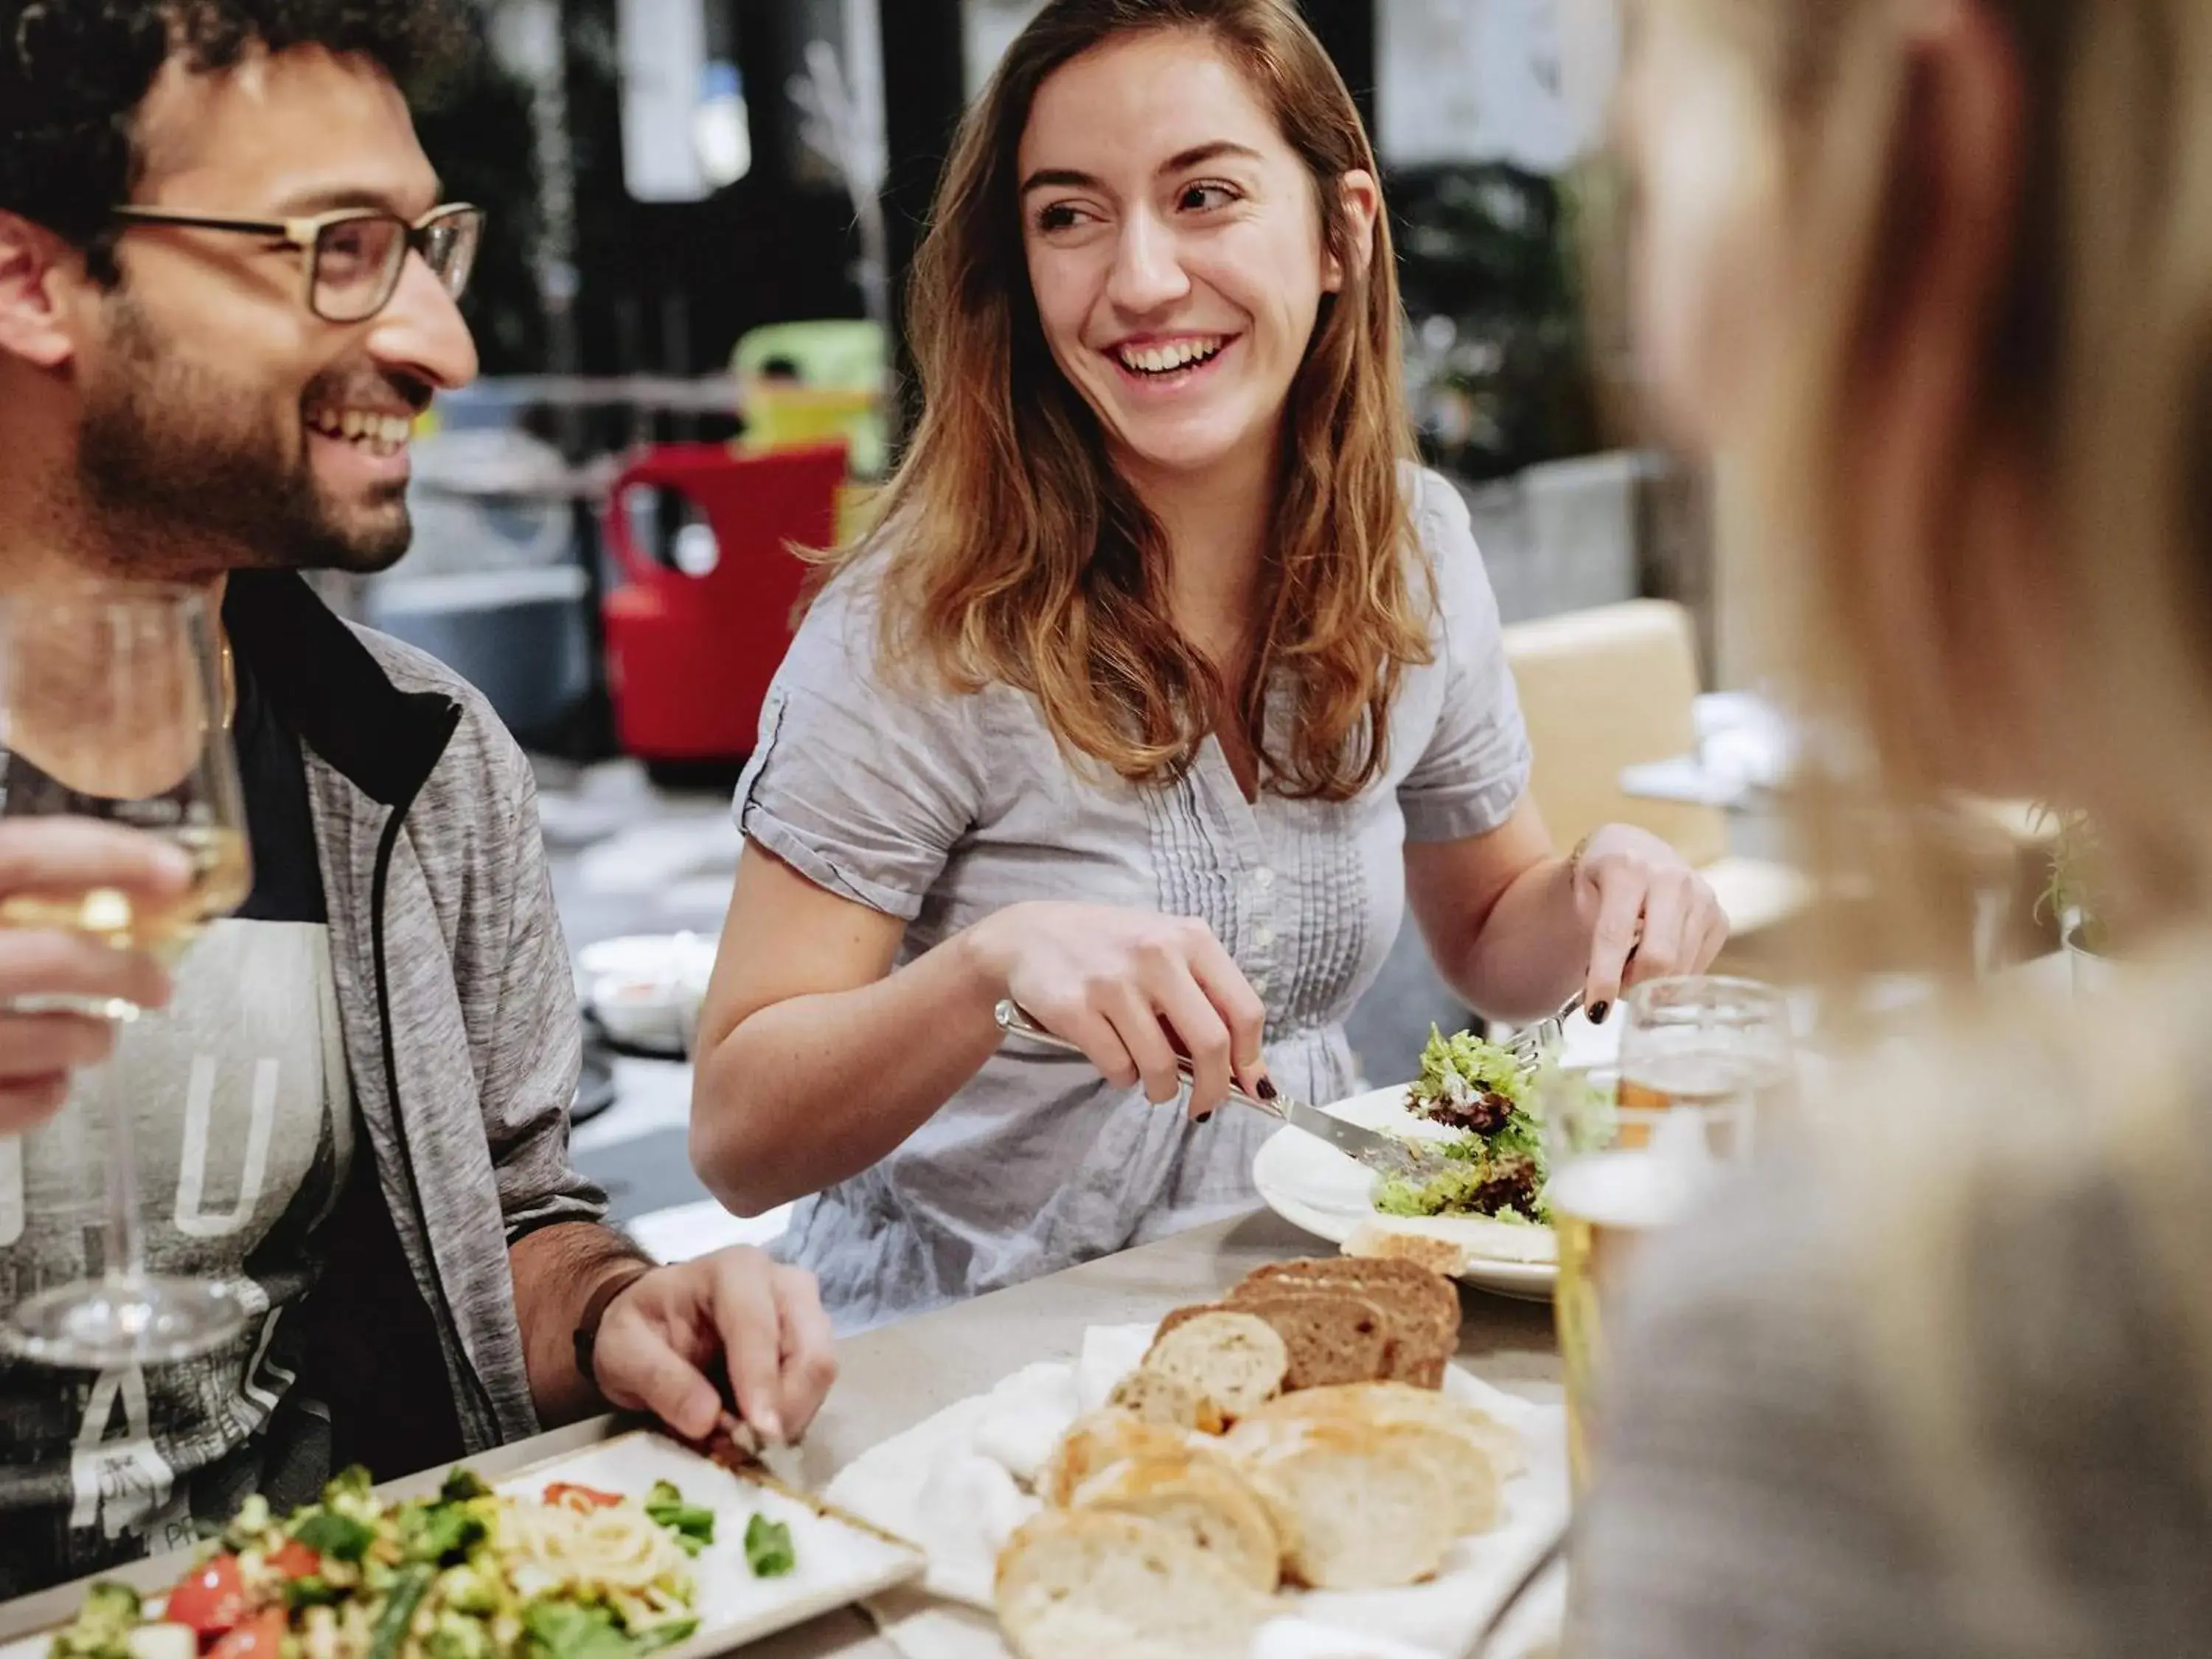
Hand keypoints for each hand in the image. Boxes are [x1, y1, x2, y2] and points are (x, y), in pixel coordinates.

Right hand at [0, 819, 189, 1133]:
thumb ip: (3, 883)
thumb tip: (89, 874)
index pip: (24, 854)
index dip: (106, 857)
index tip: (175, 872)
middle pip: (50, 957)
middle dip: (122, 970)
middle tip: (158, 983)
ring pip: (41, 1038)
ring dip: (87, 1038)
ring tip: (98, 1035)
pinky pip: (8, 1108)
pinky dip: (43, 1097)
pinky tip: (50, 1084)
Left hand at [590, 1247, 837, 1446]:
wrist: (654, 1322)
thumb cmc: (639, 1329)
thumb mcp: (624, 1351)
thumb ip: (659, 1379)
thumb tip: (708, 1421)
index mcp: (734, 1271)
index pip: (758, 1327)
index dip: (760, 1381)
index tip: (757, 1433)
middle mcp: (783, 1284)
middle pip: (812, 1350)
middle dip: (787, 1407)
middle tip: (750, 1448)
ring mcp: (805, 1314)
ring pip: (821, 1373)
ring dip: (789, 1418)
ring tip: (742, 1443)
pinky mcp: (811, 1345)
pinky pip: (815, 1389)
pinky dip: (790, 1419)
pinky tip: (753, 1431)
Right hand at [971, 902, 1267, 1119]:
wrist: (1030, 936)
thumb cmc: (1110, 951)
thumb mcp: (1164, 952)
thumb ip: (1204, 998)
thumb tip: (1245, 1072)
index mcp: (1190, 938)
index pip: (1244, 1010)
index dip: (1252, 1059)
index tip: (1252, 1087)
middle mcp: (1156, 954)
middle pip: (1210, 1044)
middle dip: (1213, 1089)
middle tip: (1204, 1106)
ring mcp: (1113, 980)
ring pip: (1160, 1065)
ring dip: (1161, 1088)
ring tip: (1151, 1079)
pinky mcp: (1075, 1007)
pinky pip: (1118, 1068)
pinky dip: (1123, 1077)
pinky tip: (1115, 1058)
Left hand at [1570, 825, 1728, 1020]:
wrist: (1631, 848)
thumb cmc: (1599, 878)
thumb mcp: (1580, 895)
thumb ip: (1593, 936)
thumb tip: (1607, 994)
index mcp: (1628, 868)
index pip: (1615, 935)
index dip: (1605, 979)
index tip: (1595, 1013)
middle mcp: (1671, 878)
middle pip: (1658, 957)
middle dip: (1633, 985)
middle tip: (1615, 987)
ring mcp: (1702, 896)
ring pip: (1681, 968)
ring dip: (1651, 983)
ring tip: (1631, 969)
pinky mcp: (1719, 916)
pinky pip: (1699, 967)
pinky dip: (1674, 977)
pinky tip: (1656, 959)